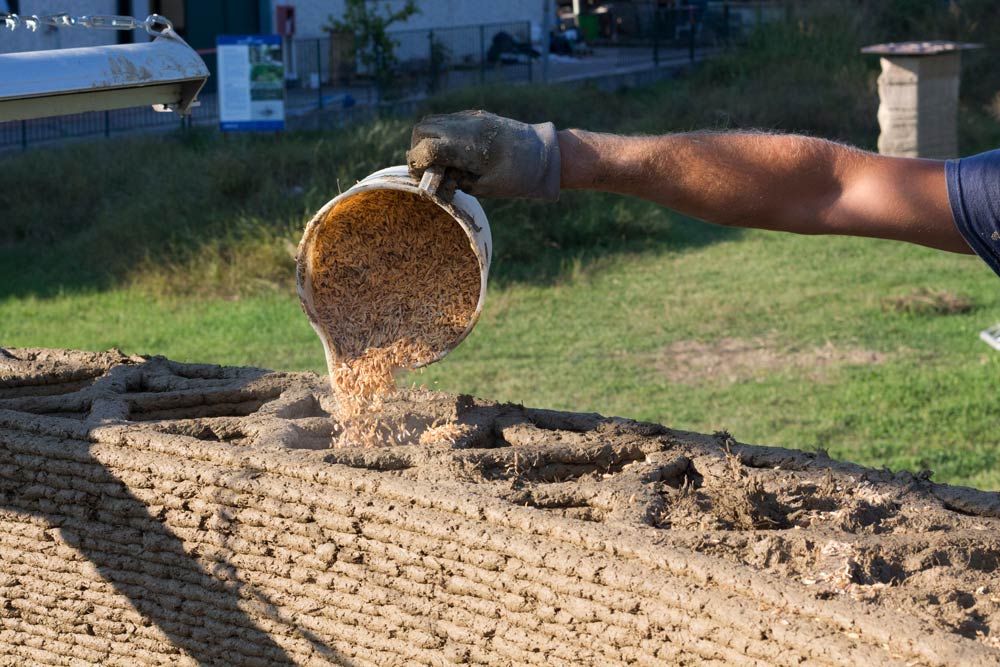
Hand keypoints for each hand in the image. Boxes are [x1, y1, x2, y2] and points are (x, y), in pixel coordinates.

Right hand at [407, 110, 560, 200]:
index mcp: (467, 145)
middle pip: (422, 129)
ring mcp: (471, 117)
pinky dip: (442, 134)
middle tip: (429, 169)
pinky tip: (455, 151)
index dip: (417, 164)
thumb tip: (435, 180)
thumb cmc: (518, 177)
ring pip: (433, 121)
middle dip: (418, 149)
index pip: (425, 147)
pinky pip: (449, 119)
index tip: (422, 178)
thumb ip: (455, 182)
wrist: (546, 153)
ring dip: (429, 140)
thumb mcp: (485, 188)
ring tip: (441, 160)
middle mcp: (465, 126)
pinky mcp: (477, 115)